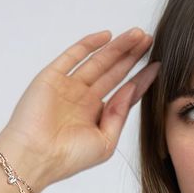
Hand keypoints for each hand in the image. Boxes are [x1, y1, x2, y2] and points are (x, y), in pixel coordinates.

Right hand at [2, 27, 159, 185]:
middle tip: (149, 40)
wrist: (36, 157)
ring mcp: (68, 87)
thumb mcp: (105, 142)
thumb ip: (119, 115)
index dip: (140, 79)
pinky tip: (107, 36)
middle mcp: (83, 99)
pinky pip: (73, 56)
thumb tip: (132, 89)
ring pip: (98, 61)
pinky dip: (89, 44)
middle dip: (131, 56)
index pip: (122, 93)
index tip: (157, 66)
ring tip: (138, 34)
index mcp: (95, 117)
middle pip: (113, 72)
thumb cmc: (69, 157)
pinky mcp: (52, 77)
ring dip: (118, 47)